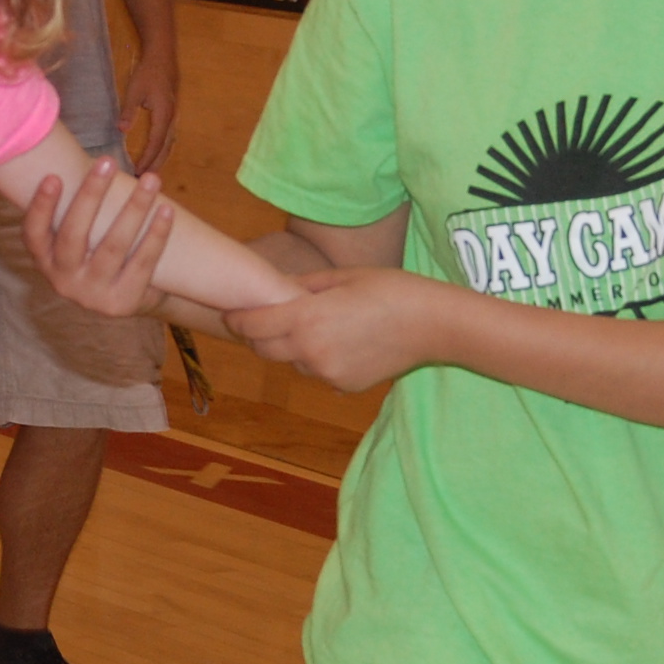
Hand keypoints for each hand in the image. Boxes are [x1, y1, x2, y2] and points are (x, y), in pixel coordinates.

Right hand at [20, 158, 171, 316]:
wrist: (130, 299)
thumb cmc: (100, 253)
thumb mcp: (80, 239)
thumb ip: (76, 210)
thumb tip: (80, 158)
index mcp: (46, 261)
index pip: (35, 234)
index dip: (41, 207)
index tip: (53, 176)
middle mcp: (64, 281)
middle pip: (74, 236)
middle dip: (91, 194)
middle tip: (107, 161)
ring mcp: (92, 295)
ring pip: (113, 247)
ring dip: (134, 208)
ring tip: (151, 179)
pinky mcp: (123, 303)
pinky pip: (142, 263)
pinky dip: (156, 235)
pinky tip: (166, 210)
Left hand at [120, 56, 179, 173]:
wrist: (163, 55)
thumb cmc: (148, 71)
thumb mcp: (134, 90)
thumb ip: (128, 110)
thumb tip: (121, 130)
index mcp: (164, 114)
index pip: (156, 143)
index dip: (147, 159)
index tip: (137, 171)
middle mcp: (172, 118)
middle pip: (165, 148)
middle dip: (155, 164)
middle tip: (142, 179)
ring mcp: (174, 116)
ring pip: (169, 144)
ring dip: (160, 159)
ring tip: (149, 172)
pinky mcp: (172, 113)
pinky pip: (169, 137)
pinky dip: (162, 149)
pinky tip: (155, 154)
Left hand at [228, 267, 452, 390]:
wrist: (432, 325)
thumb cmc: (389, 289)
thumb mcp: (341, 277)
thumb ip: (302, 287)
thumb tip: (273, 291)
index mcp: (306, 319)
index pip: (252, 325)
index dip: (237, 319)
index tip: (231, 313)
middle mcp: (310, 352)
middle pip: (264, 349)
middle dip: (258, 335)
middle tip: (262, 319)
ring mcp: (327, 373)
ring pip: (292, 362)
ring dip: (291, 347)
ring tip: (313, 326)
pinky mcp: (343, 387)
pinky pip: (317, 373)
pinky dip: (318, 359)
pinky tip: (341, 341)